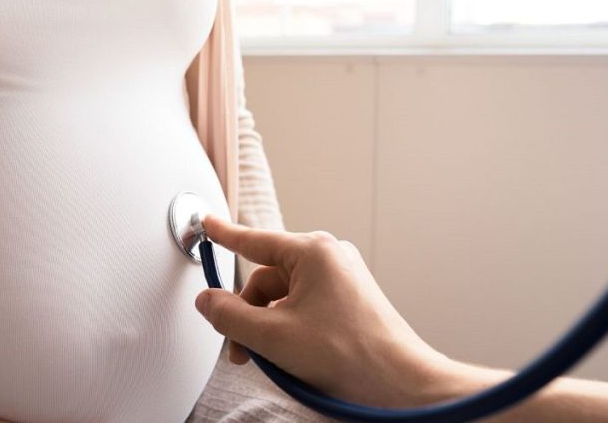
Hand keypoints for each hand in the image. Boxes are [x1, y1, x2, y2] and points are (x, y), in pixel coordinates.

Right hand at [194, 215, 461, 408]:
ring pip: (284, 298)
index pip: (255, 240)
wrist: (400, 383)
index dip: (225, 235)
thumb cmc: (349, 354)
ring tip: (270, 361)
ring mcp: (342, 280)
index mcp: (313, 253)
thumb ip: (229, 316)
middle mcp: (330, 259)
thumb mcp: (273, 336)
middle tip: (239, 349)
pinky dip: (289, 330)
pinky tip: (290, 358)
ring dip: (267, 328)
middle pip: (267, 279)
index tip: (207, 223)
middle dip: (248, 315)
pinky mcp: (349, 301)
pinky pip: (304, 308)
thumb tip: (207, 300)